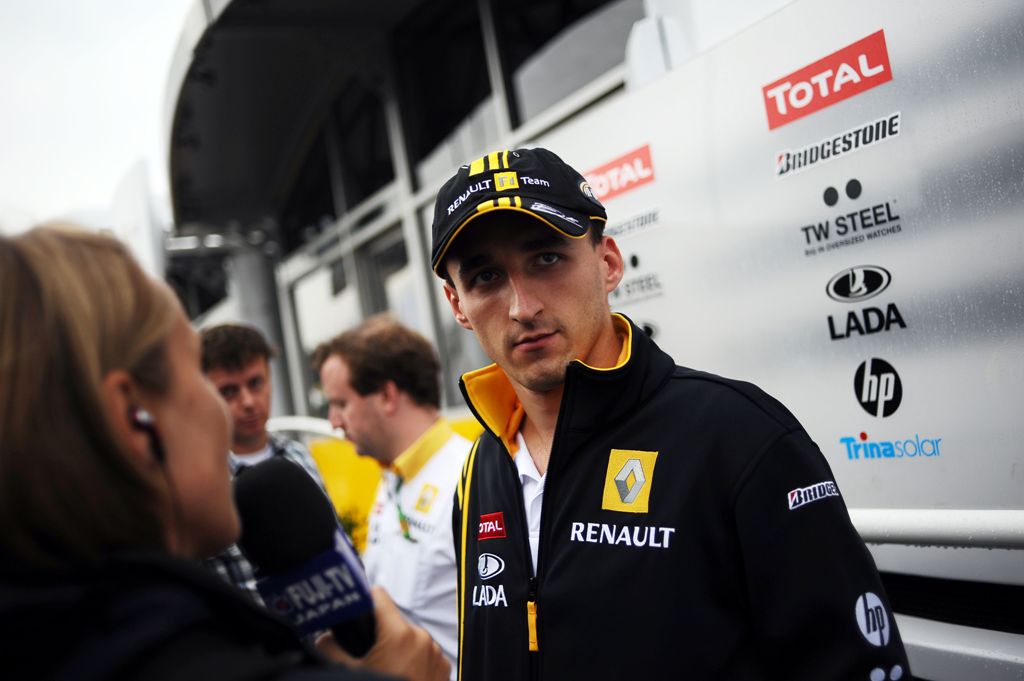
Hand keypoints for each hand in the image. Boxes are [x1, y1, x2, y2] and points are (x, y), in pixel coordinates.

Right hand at [316, 586, 449, 680]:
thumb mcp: (350, 672)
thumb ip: (331, 649)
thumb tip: (323, 637)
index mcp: (399, 634)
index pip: (379, 596)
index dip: (364, 601)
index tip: (356, 609)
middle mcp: (422, 639)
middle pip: (393, 621)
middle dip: (379, 633)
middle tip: (366, 653)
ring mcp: (436, 653)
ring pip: (410, 638)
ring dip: (397, 648)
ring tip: (385, 669)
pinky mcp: (443, 667)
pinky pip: (424, 654)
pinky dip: (412, 660)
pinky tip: (400, 676)